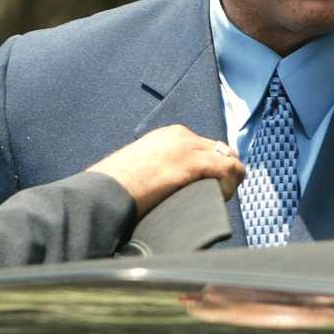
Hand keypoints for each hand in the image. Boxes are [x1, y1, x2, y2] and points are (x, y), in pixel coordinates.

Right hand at [87, 125, 243, 217]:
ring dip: (230, 180)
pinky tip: (221, 198)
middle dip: (226, 171)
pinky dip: (229, 185)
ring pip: (227, 159)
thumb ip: (159, 170)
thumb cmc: (114, 189)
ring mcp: (186, 147)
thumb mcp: (140, 170)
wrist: (103, 192)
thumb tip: (168, 186)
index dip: (216, 165)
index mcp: (167, 136)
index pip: (205, 145)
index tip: (214, 184)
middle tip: (221, 193)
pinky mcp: (191, 162)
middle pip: (220, 149)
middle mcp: (180, 135)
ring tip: (222, 198)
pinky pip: (226, 170)